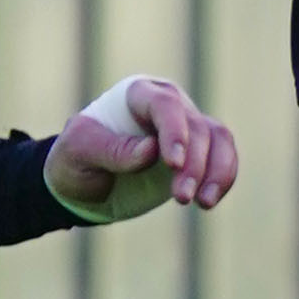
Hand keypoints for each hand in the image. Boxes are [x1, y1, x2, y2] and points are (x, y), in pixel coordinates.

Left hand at [48, 73, 238, 224]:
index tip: (173, 163)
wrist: (81, 183)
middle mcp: (167, 105)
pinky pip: (223, 158)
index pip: (164, 104)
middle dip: (194, 164)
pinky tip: (209, 201)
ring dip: (216, 171)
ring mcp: (184, 129)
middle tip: (182, 198)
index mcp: (137, 95)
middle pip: (195, 126)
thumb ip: (112, 149)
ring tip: (203, 203)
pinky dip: (223, 179)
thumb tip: (151, 150)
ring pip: (218, 139)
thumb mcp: (79, 152)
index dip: (174, 131)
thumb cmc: (75, 159)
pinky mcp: (195, 155)